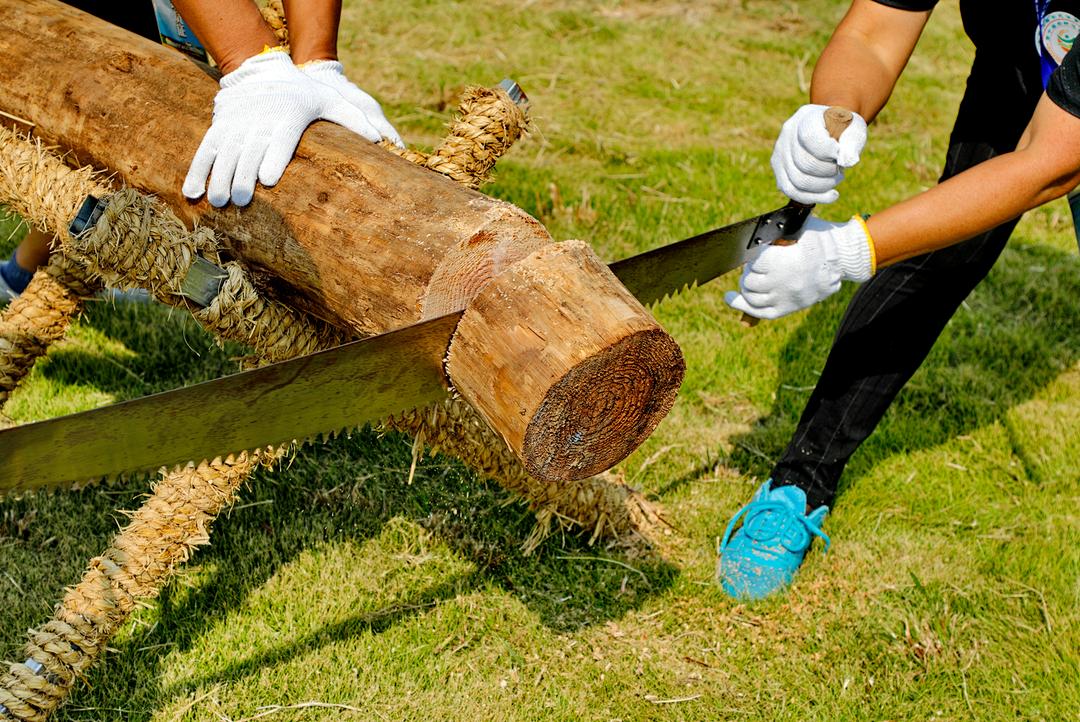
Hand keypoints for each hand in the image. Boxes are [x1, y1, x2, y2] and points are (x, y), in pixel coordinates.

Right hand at [183, 50, 392, 206]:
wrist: (266, 69)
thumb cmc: (306, 93)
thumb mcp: (332, 99)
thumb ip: (354, 118)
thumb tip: (380, 140)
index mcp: (288, 117)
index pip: (281, 138)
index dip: (273, 157)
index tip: (267, 178)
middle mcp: (260, 121)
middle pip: (249, 150)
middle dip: (242, 175)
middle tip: (240, 201)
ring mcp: (236, 125)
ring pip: (224, 153)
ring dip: (219, 178)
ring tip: (218, 202)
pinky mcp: (220, 129)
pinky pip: (205, 150)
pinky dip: (196, 171)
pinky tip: (191, 193)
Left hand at [725, 217, 874, 319]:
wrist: (841, 260)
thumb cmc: (819, 240)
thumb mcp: (799, 228)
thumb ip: (776, 231)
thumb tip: (754, 236)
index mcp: (785, 261)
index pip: (754, 262)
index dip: (755, 256)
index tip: (761, 253)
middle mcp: (783, 282)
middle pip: (749, 280)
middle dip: (750, 271)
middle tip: (758, 266)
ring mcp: (785, 297)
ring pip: (751, 296)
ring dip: (746, 287)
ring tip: (749, 279)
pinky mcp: (788, 307)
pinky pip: (760, 312)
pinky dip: (742, 305)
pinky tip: (731, 298)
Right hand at [771, 104, 867, 204]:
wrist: (830, 130)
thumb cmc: (844, 129)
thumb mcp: (854, 128)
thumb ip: (852, 141)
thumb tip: (847, 162)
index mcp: (806, 116)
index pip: (810, 137)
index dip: (829, 151)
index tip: (841, 154)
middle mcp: (787, 133)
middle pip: (805, 164)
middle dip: (829, 171)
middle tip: (840, 168)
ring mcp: (780, 153)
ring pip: (798, 181)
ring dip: (824, 185)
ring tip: (836, 178)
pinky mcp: (779, 170)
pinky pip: (792, 191)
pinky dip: (814, 197)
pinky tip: (832, 195)